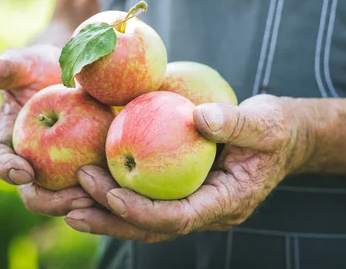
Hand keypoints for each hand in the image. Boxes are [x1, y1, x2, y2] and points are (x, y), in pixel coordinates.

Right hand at [0, 44, 94, 214]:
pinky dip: (108, 193)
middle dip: (54, 202)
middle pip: (36, 195)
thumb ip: (13, 66)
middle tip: (77, 199)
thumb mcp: (29, 61)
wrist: (72, 74)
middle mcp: (32, 164)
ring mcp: (61, 173)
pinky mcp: (89, 171)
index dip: (7, 169)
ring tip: (104, 201)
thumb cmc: (44, 66)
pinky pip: (97, 188)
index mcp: (9, 142)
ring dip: (85, 205)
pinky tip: (128, 191)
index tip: (24, 171)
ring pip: (69, 200)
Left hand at [64, 94, 312, 241]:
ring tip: (64, 202)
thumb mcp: (265, 122)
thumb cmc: (276, 130)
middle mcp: (205, 210)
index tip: (111, 194)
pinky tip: (87, 179)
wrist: (281, 137)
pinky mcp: (181, 188)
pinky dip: (115, 192)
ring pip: (142, 218)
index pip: (179, 218)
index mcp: (226, 202)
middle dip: (110, 218)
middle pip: (151, 227)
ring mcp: (192, 202)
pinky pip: (145, 196)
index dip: (143, 212)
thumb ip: (236, 122)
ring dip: (104, 211)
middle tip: (70, 201)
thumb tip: (199, 117)